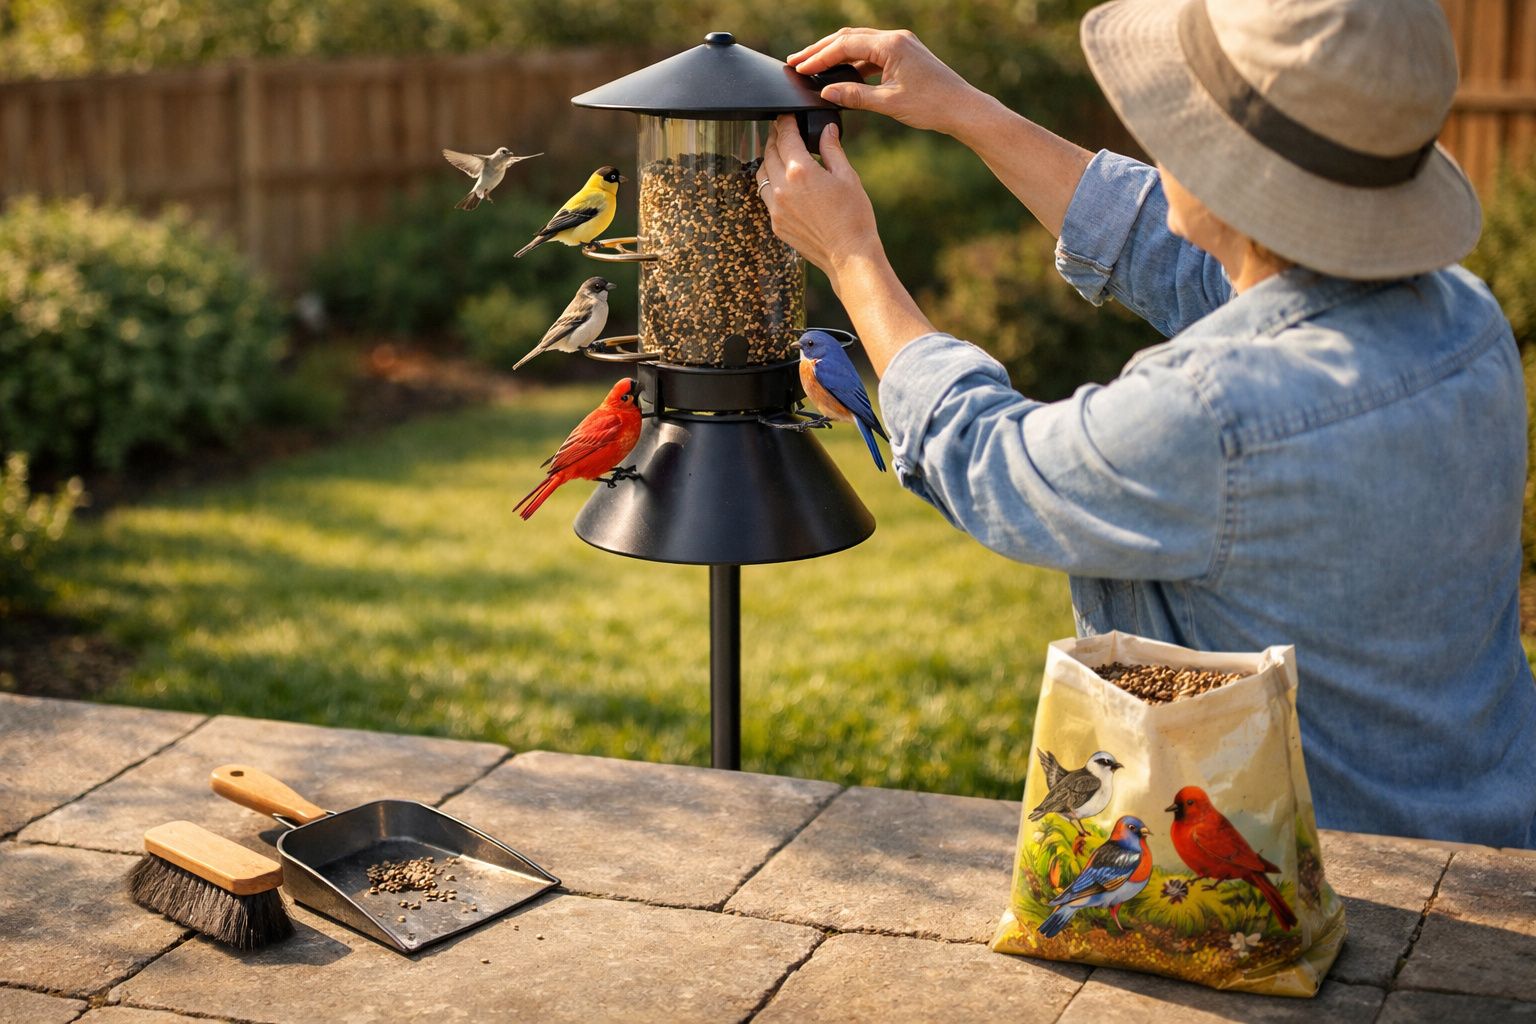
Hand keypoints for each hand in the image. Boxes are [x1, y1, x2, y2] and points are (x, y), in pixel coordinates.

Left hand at [760, 116, 879, 286]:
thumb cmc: (854, 217)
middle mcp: (782, 188)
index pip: (785, 137)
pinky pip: (766, 197)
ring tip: (780, 154)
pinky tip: (783, 182)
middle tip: (782, 130)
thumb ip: (832, 150)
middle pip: (769, 153)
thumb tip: (827, 130)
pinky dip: (771, 184)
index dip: (785, 122)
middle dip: (775, 138)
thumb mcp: (847, 176)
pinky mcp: (777, 224)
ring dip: (768, 160)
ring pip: (762, 175)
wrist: (850, 256)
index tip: (787, 116)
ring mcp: (776, 208)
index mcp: (800, 171)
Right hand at [787, 28, 984, 135]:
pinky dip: (853, 63)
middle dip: (821, 50)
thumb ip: (854, 96)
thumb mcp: (888, 103)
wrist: (963, 108)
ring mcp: (900, 45)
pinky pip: (871, 54)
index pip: (845, 45)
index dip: (819, 57)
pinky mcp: (904, 55)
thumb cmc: (931, 105)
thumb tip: (826, 92)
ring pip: (859, 45)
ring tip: (813, 67)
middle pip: (848, 38)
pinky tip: (841, 76)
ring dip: (836, 55)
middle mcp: (895, 38)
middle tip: (796, 61)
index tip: (799, 68)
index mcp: (891, 45)